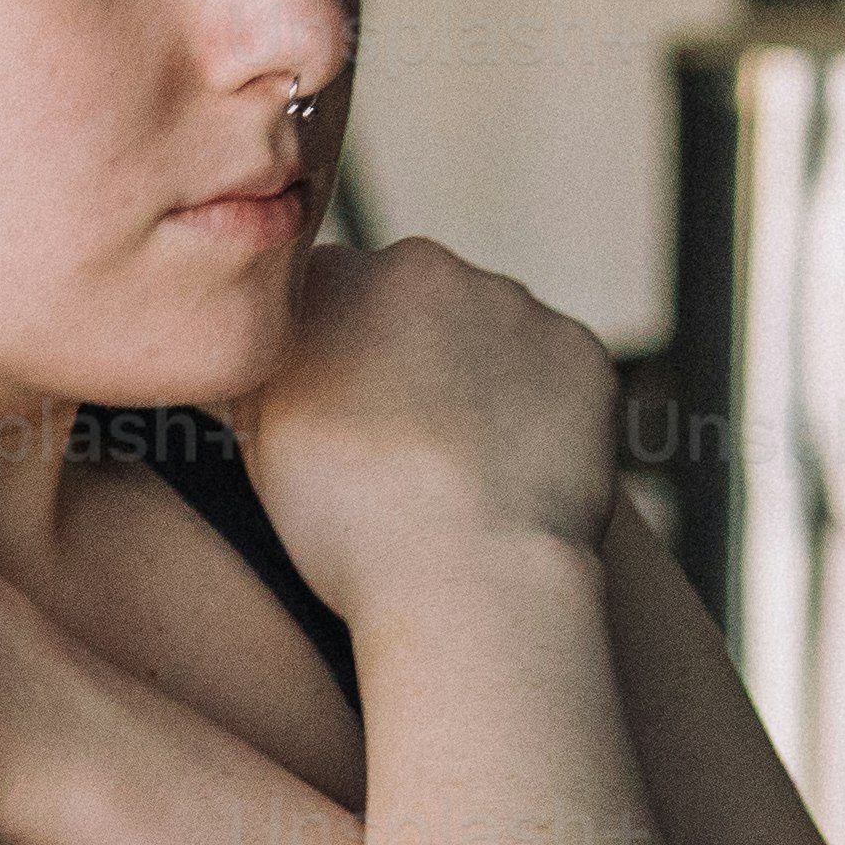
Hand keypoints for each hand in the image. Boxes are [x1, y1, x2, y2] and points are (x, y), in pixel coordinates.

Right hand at [234, 235, 624, 589]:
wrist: (468, 576)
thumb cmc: (349, 527)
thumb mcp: (264, 446)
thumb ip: (272, 377)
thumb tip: (283, 365)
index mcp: (334, 282)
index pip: (329, 296)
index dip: (337, 356)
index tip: (345, 411)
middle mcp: (424, 269)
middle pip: (416, 300)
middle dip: (413, 353)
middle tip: (408, 440)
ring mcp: (512, 303)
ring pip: (490, 332)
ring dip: (480, 377)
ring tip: (468, 466)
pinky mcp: (580, 348)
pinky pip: (556, 370)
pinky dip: (543, 409)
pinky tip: (520, 468)